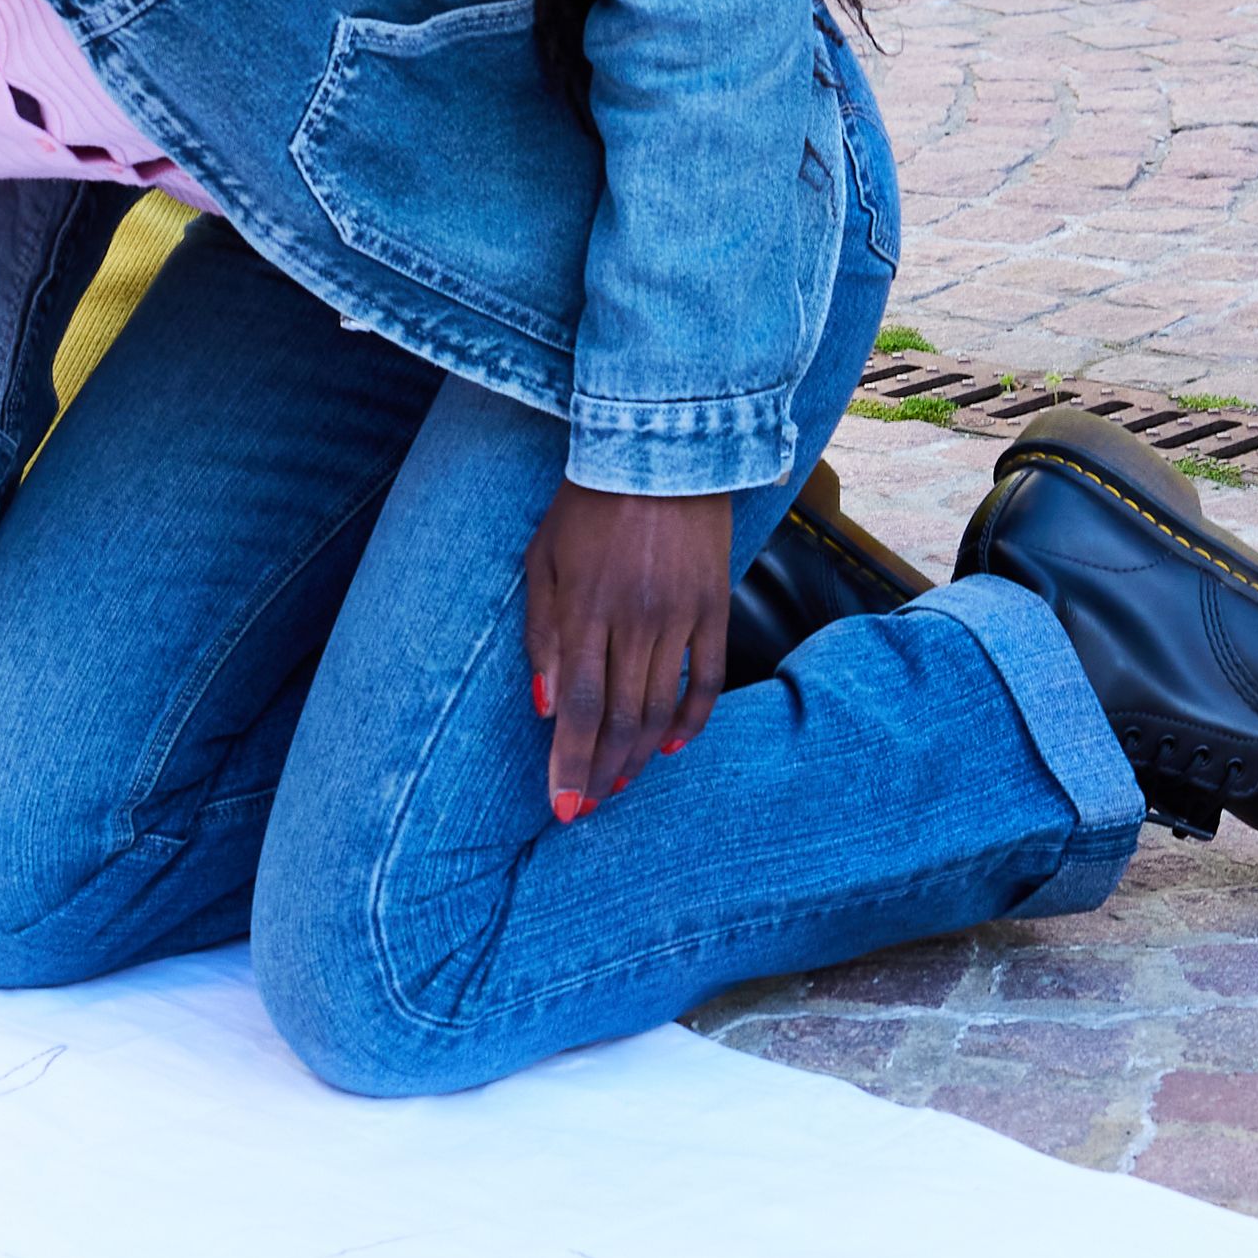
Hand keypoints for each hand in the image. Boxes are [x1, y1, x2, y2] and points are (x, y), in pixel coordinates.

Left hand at [526, 482, 735, 821]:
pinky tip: (670, 746)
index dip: (568, 763)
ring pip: (660, 708)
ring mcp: (680, 615)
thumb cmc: (587, 504)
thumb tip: (543, 707)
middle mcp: (635, 620)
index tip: (562, 806)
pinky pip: (706, 679)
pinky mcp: (715, 606)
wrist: (661, 450)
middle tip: (587, 807)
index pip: (575, 707)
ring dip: (637, 756)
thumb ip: (541, 633)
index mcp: (585, 608)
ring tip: (619, 784)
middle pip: (618, 719)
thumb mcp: (542, 559)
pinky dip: (691, 719)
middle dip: (600, 772)